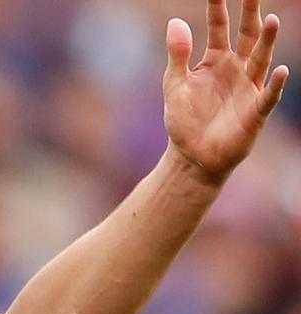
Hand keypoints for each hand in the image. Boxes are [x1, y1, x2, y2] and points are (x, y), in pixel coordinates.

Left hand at [163, 0, 288, 181]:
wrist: (192, 156)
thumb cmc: (184, 120)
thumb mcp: (174, 85)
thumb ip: (177, 55)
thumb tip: (175, 22)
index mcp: (215, 59)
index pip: (219, 26)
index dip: (219, 6)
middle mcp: (236, 68)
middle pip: (248, 35)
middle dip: (251, 12)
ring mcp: (248, 88)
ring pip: (261, 59)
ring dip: (268, 41)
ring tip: (272, 19)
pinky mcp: (255, 111)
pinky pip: (268, 95)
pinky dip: (275, 84)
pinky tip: (282, 71)